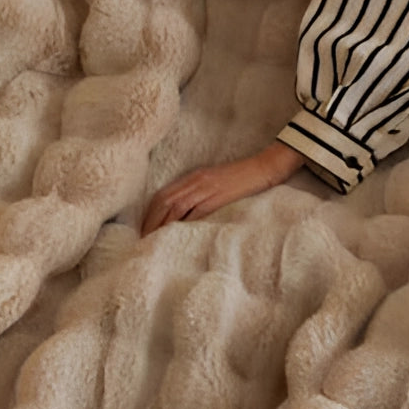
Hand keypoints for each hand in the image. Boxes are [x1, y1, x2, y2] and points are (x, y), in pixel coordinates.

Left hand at [141, 142, 305, 233]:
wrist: (265, 167)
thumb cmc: (244, 178)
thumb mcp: (217, 183)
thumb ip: (202, 195)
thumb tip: (189, 216)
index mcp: (193, 177)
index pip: (163, 195)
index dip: (150, 213)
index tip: (144, 230)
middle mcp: (195, 181)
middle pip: (164, 201)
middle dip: (151, 221)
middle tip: (143, 240)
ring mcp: (206, 188)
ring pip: (175, 207)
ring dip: (162, 225)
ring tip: (154, 242)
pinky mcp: (218, 197)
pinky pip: (196, 212)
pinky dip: (184, 225)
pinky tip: (177, 236)